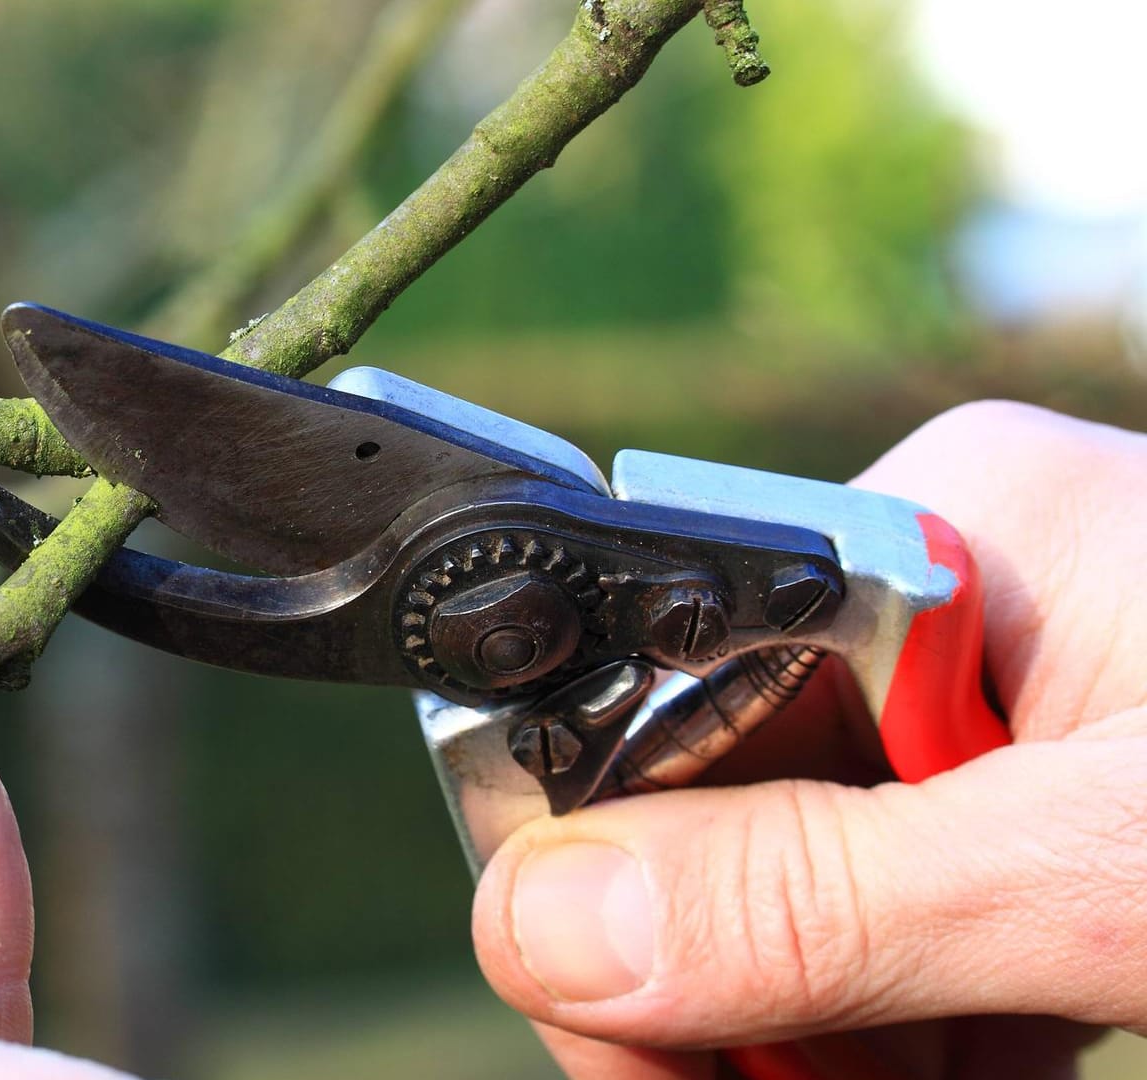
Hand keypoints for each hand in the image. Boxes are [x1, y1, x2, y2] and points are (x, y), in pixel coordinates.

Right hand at [471, 401, 1146, 1078]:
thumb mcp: (1098, 873)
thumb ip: (819, 894)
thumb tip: (539, 921)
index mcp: (934, 528)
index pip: (647, 685)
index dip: (595, 866)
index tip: (617, 1026)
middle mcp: (942, 594)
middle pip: (708, 794)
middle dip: (716, 969)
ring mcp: (998, 701)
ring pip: (793, 869)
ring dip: (816, 1020)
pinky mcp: (1047, 792)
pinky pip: (899, 903)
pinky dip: (912, 1021)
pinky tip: (973, 1067)